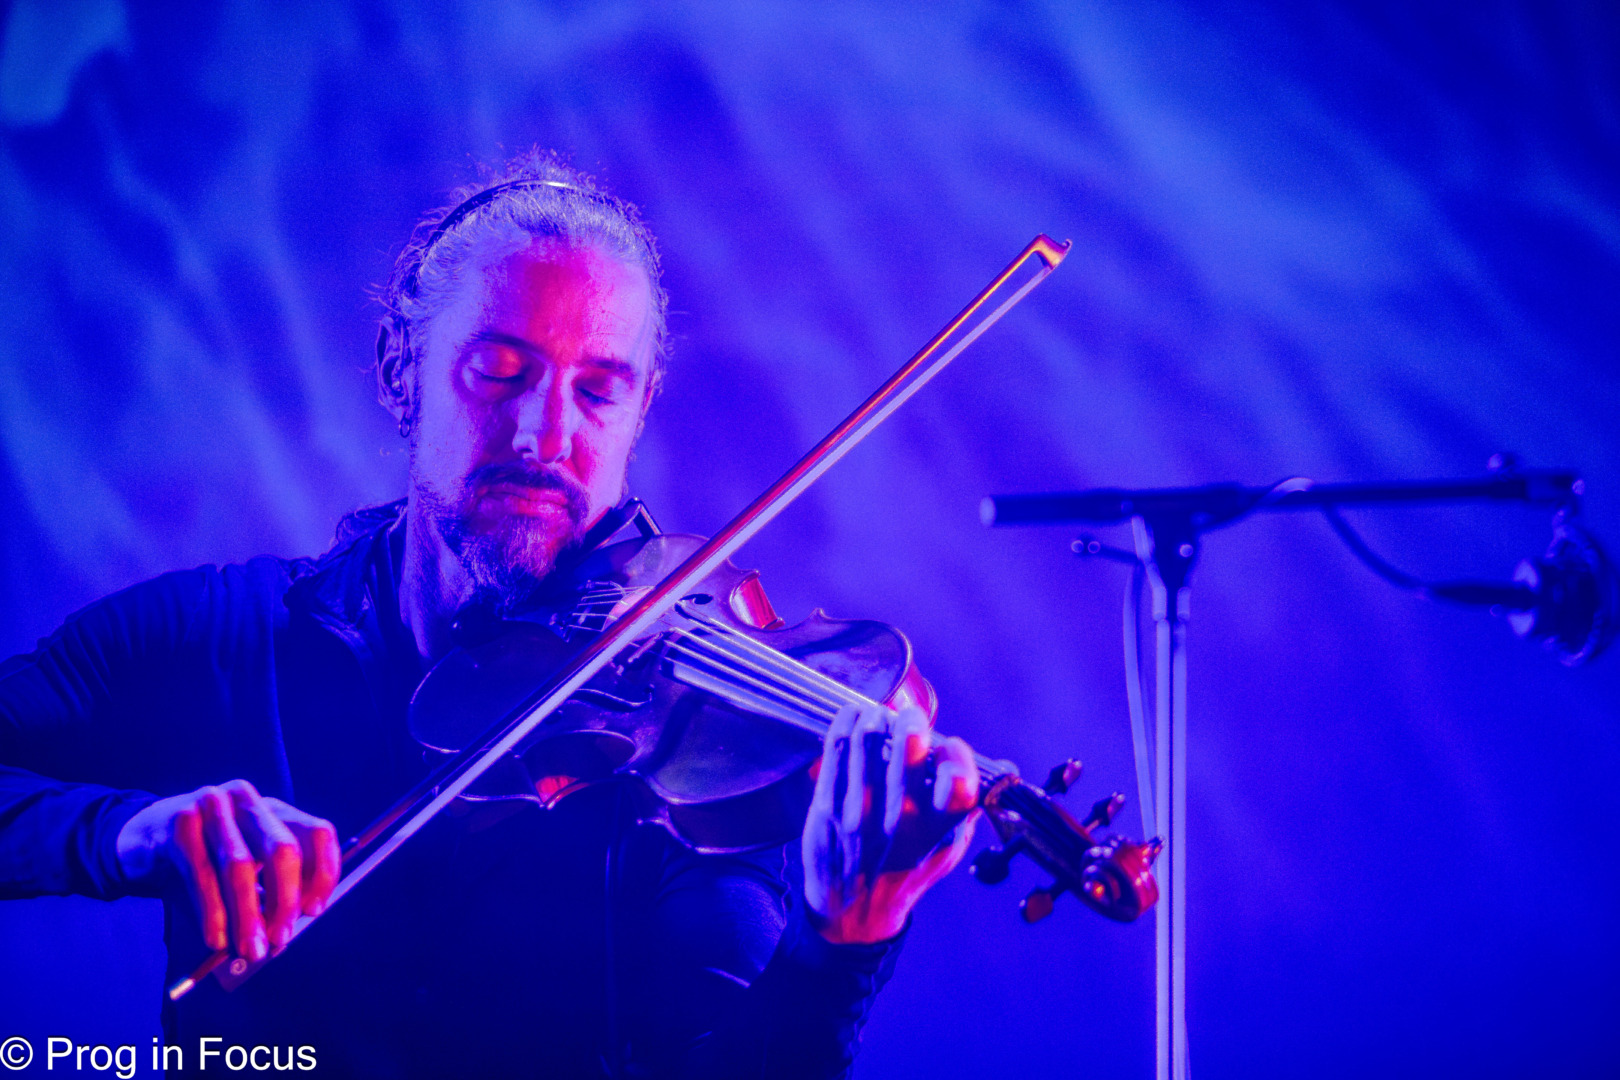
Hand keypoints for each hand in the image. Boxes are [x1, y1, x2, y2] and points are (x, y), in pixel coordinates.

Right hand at [116, 779, 340, 960]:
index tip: (315, 910)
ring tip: (250, 948)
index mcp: (274, 809)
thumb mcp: (241, 869)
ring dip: (247, 915)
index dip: (322, 873)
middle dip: (284, 900)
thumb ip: (264, 894)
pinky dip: (212, 912)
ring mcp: (213, 805)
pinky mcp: (179, 822)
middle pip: (282, 849)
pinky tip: (216, 938)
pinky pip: (201, 874)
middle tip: (280, 939)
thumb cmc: (202, 859)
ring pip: (240, 866)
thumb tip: (281, 936)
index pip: (317, 833)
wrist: (140, 838)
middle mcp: (248, 800)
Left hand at [802, 703, 979, 943]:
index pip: (960, 785)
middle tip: (909, 719)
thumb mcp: (947, 849)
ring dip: (875, 717)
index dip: (958, 758)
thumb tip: (1006, 769)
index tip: (949, 747)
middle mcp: (900, 821)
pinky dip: (845, 723)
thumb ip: (971, 808)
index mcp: (937, 831)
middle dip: (911, 722)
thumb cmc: (906, 871)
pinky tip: (852, 716)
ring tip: (878, 715)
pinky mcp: (827, 806)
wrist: (852, 913)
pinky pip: (834, 750)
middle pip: (907, 752)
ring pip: (867, 741)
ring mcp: (860, 812)